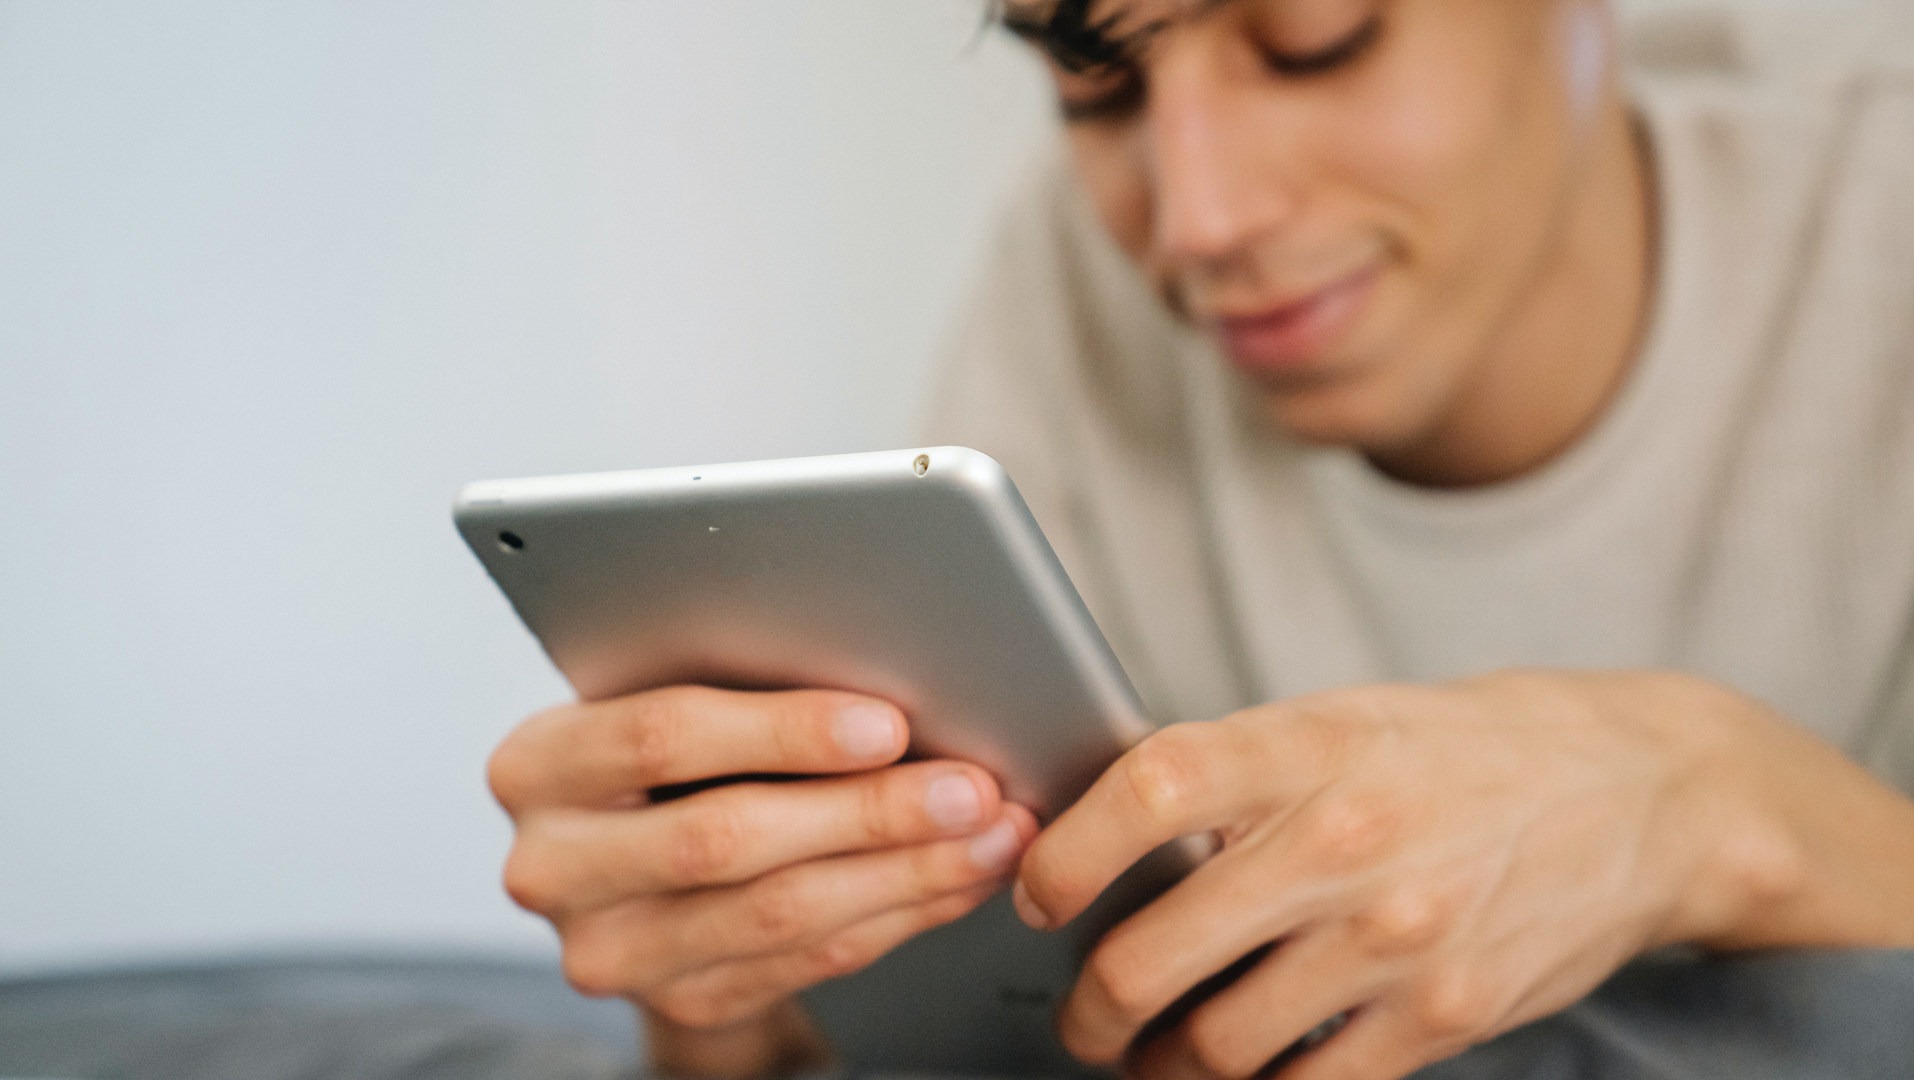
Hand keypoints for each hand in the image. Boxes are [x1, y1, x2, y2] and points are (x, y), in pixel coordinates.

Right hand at [488, 685, 1037, 1075]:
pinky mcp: (678, 1001)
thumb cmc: (673, 746)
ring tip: (992, 833)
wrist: (638, 861)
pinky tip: (958, 878)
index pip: (663, 737)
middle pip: (726, 838)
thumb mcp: (671, 696)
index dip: (784, 731)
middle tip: (972, 787)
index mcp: (536, 763)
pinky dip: (898, 915)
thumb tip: (893, 660)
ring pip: (777, 915)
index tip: (888, 722)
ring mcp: (610, 951)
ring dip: (905, 873)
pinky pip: (806, 962)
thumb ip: (742, 679)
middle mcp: (550, 867)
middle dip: (868, 811)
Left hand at [1011, 671, 1875, 1079]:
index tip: (1037, 892)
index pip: (1148, 789)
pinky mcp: (1446, 1015)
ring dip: (1161, 1066)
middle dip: (1091, 1007)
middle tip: (1083, 1015)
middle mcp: (1346, 838)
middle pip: (1155, 950)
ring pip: (1218, 1043)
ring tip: (1152, 1056)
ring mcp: (1397, 936)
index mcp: (1308, 742)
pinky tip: (1244, 1074)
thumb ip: (1240, 775)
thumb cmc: (1468, 750)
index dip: (1068, 852)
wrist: (1645, 792)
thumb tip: (1109, 835)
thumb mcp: (1348, 719)